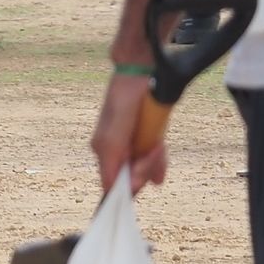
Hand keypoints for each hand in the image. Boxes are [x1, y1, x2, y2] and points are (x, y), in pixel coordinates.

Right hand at [91, 70, 168, 193]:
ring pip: (143, 170)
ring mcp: (128, 146)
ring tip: (159, 144)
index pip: (113, 186)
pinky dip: (158, 159)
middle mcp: (113, 152)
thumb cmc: (125, 97)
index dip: (129, 184)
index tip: (142, 168)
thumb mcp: (115, 132)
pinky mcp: (141, 140)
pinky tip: (160, 147)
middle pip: (131, 180)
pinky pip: (151, 160)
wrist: (140, 72)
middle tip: (155, 148)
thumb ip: (112, 159)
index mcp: (103, 151)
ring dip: (154, 161)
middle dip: (146, 168)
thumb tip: (109, 191)